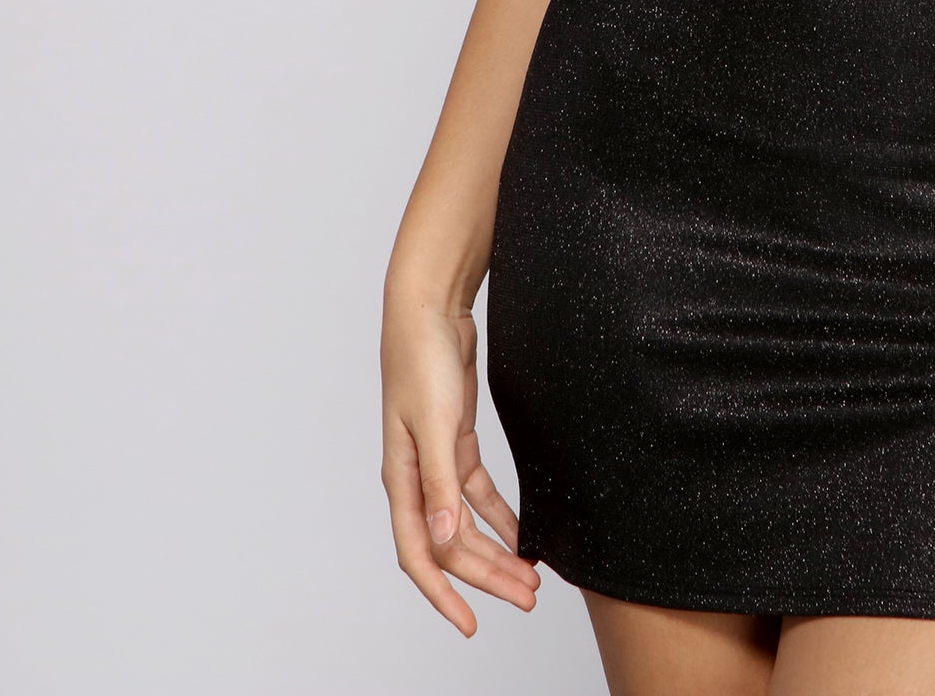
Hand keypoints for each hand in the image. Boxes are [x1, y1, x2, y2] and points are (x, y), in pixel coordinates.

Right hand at [380, 295, 540, 634]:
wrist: (429, 310)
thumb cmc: (422, 360)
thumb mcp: (436, 423)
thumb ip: (440, 483)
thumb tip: (446, 541)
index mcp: (403, 480)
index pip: (420, 555)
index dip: (443, 595)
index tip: (471, 625)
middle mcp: (417, 478)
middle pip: (451, 546)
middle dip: (487, 577)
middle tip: (527, 599)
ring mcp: (437, 461)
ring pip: (467, 524)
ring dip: (497, 551)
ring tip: (530, 577)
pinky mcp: (457, 441)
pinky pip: (479, 493)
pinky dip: (501, 515)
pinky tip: (523, 533)